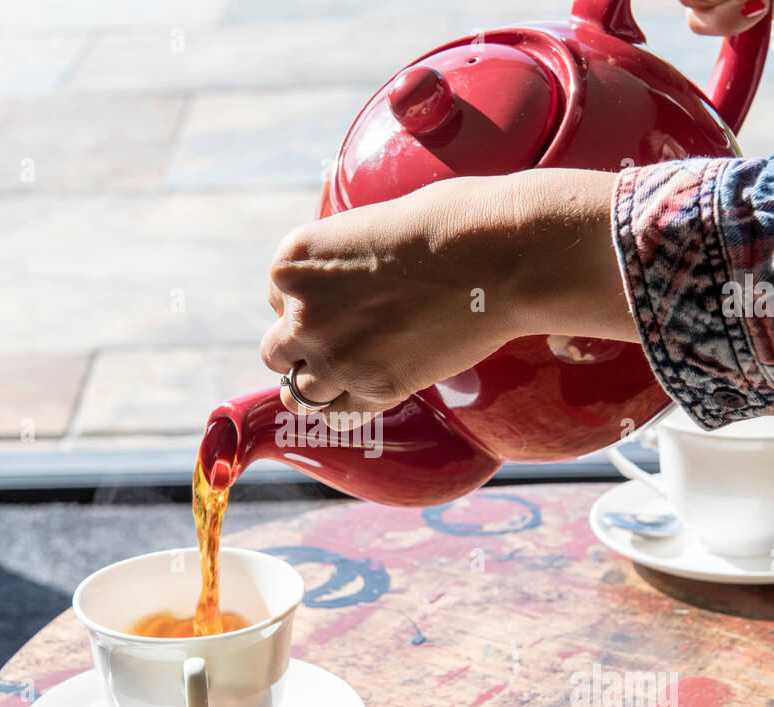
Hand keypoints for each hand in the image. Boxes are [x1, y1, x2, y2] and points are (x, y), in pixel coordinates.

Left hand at [260, 169, 634, 422]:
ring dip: (324, 385)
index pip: (279, 299)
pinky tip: (375, 389)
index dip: (311, 305)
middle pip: (277, 351)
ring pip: (299, 392)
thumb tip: (341, 291)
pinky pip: (341, 414)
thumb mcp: (367, 228)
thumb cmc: (445, 225)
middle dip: (306, 349)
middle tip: (345, 342)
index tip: (343, 303)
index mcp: (293, 263)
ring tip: (357, 372)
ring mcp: (334, 355)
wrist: (496, 255)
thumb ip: (339, 266)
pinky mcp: (373, 387)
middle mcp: (301, 312)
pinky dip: (353, 406)